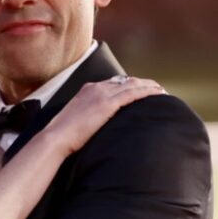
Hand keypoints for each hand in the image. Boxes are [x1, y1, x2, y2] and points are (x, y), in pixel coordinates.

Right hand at [48, 75, 163, 153]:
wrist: (56, 138)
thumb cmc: (62, 135)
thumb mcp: (75, 119)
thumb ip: (88, 115)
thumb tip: (95, 124)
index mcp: (87, 90)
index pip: (114, 82)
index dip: (129, 84)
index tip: (139, 89)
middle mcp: (96, 88)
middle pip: (125, 80)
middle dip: (142, 83)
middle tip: (156, 88)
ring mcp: (102, 94)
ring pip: (133, 84)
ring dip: (149, 86)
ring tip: (161, 91)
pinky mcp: (108, 104)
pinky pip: (134, 93)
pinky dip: (148, 92)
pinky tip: (159, 94)